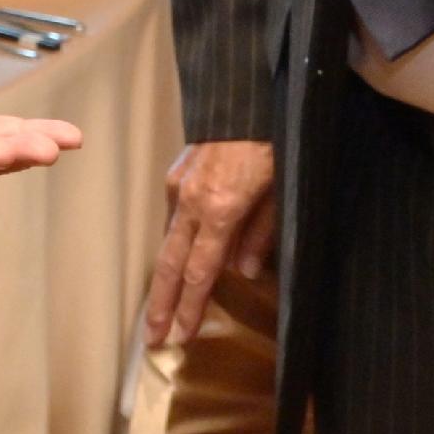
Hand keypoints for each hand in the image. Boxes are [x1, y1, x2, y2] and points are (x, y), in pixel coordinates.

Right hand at [142, 138, 275, 347]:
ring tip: (159, 308)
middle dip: (160, 304)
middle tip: (151, 338)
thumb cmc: (273, 142)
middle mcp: (192, 201)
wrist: (247, 95)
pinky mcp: (177, 172)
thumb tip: (242, 271)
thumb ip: (261, 233)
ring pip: (167, 240)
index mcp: (220, 210)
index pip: (200, 272)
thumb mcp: (281, 189)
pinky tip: (176, 259)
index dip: (190, 308)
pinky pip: (172, 217)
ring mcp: (180, 185)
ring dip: (164, 277)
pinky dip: (172, 244)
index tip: (179, 336)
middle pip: (170, 264)